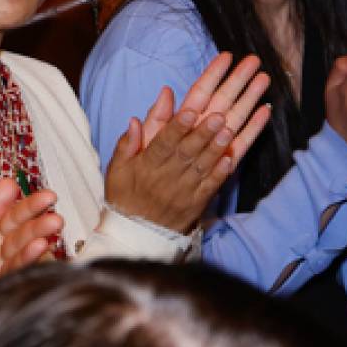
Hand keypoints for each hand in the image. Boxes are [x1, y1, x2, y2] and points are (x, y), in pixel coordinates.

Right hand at [103, 52, 271, 228]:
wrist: (137, 235)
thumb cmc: (125, 195)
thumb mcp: (117, 168)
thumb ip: (128, 143)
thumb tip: (135, 120)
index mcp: (146, 166)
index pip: (163, 144)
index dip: (176, 127)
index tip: (189, 111)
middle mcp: (166, 178)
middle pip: (186, 152)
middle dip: (202, 133)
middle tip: (218, 116)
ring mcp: (183, 192)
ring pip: (201, 167)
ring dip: (215, 149)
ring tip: (228, 131)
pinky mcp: (196, 204)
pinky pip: (209, 188)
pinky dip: (220, 174)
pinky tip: (229, 160)